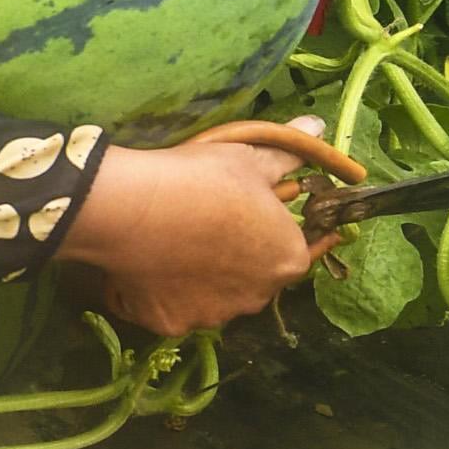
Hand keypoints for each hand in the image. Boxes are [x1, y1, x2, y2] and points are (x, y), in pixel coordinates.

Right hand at [54, 115, 331, 338]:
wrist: (131, 209)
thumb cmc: (201, 180)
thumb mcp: (248, 159)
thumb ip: (287, 155)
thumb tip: (318, 124)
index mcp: (286, 258)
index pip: (297, 250)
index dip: (276, 232)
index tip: (256, 222)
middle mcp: (258, 296)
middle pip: (254, 278)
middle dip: (239, 259)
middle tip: (208, 226)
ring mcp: (214, 316)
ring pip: (214, 298)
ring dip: (203, 281)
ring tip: (174, 247)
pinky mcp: (171, 324)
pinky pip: (173, 309)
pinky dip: (165, 294)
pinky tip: (148, 267)